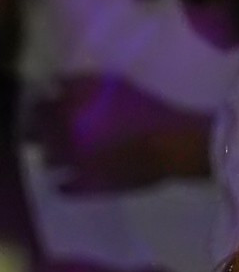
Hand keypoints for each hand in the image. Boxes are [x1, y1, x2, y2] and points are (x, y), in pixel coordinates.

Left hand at [26, 76, 212, 192]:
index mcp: (65, 114)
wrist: (170, 145)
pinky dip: (62, 184)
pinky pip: (64, 189)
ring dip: (50, 156)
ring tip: (62, 153)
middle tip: (51, 128)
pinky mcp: (89, 187)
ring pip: (47, 161)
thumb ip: (77, 83)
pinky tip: (67, 180)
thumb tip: (53, 85)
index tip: (47, 104)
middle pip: (35, 135)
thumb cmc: (143, 110)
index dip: (40, 105)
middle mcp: (62, 140)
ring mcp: (73, 166)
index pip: (37, 108)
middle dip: (39, 131)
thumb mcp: (110, 84)